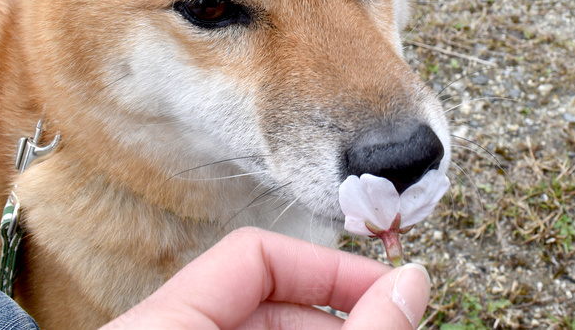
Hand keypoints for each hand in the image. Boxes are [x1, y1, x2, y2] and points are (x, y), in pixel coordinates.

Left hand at [101, 227, 430, 328]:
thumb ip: (357, 328)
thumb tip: (415, 283)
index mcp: (159, 321)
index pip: (256, 253)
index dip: (330, 269)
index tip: (386, 293)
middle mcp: (159, 329)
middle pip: (266, 297)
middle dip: (337, 315)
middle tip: (388, 328)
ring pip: (261, 329)